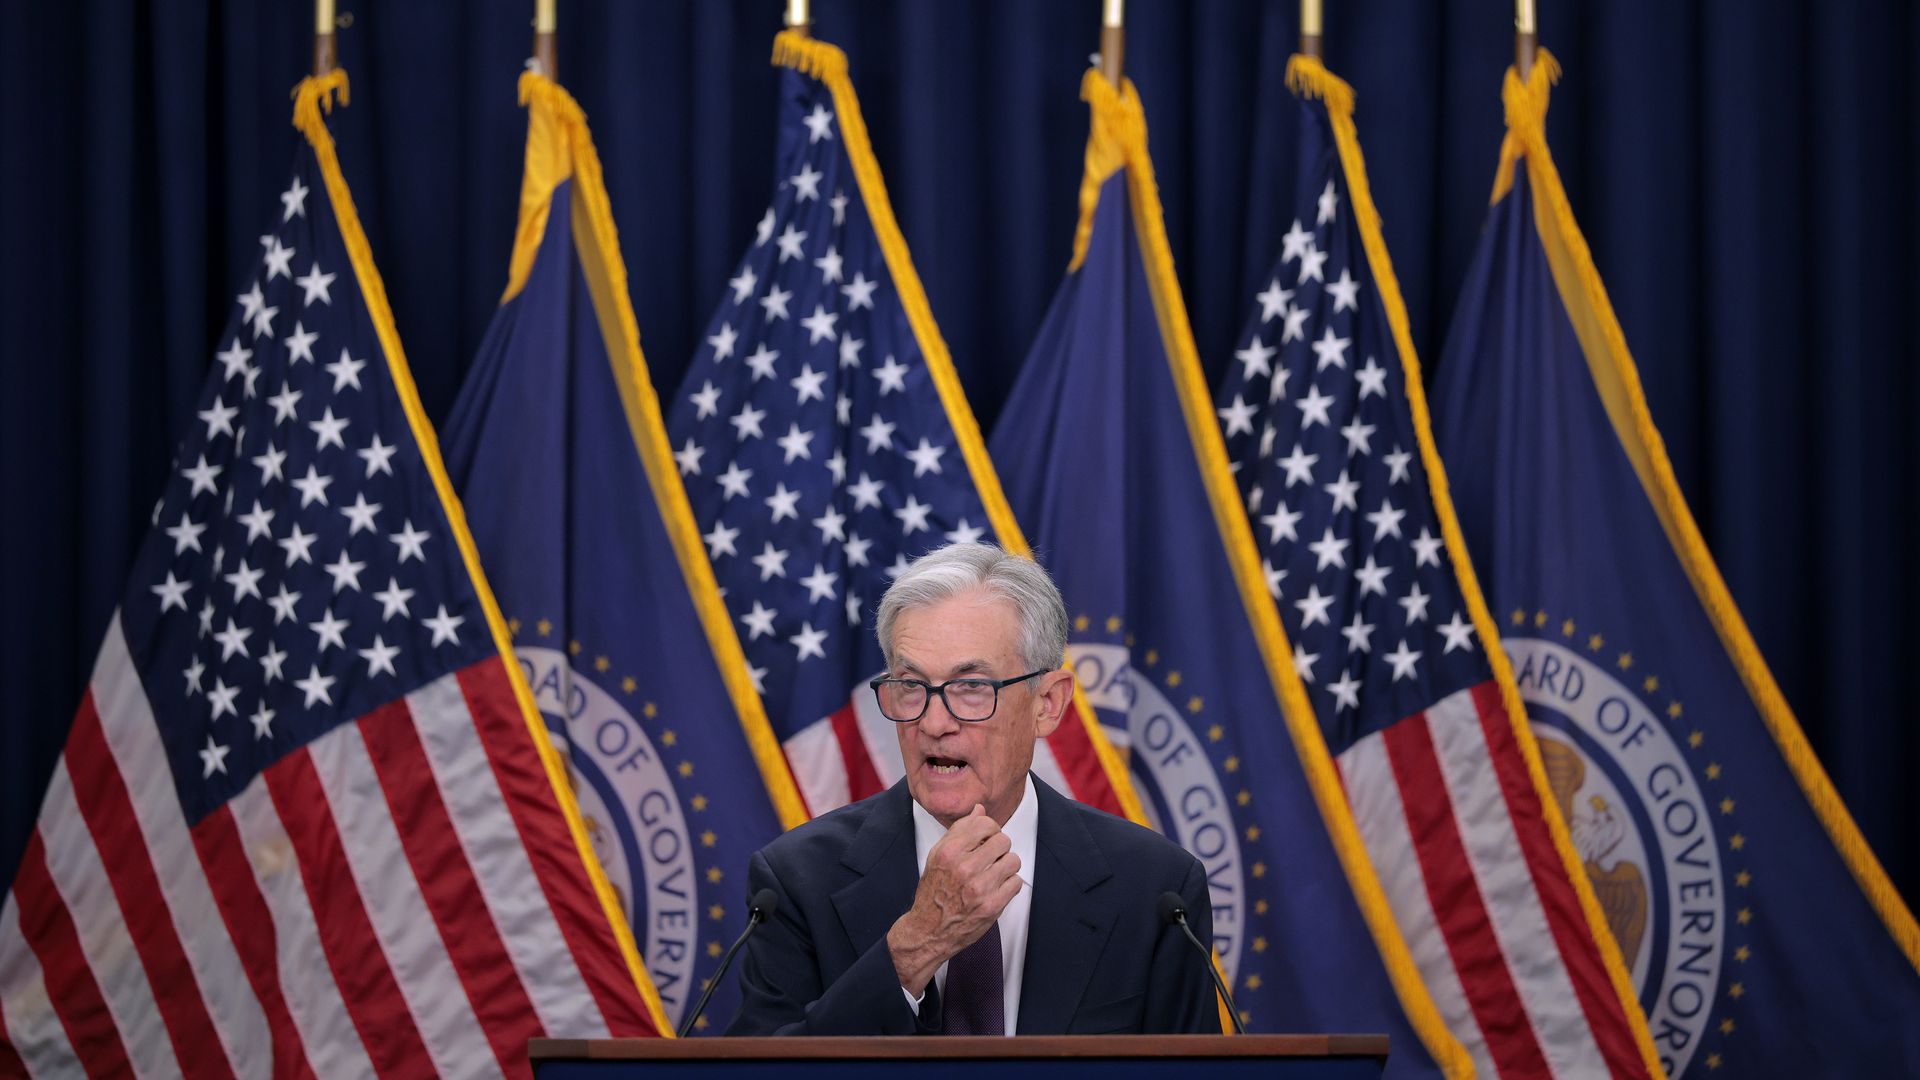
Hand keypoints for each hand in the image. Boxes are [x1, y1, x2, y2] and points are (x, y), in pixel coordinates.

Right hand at [887, 804, 1021, 996]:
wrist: (928, 930)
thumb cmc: (933, 892)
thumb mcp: (938, 856)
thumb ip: (959, 831)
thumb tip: (979, 810)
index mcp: (949, 852)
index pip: (985, 823)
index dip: (991, 829)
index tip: (988, 838)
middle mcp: (964, 868)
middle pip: (1003, 840)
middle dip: (999, 848)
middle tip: (991, 858)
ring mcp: (979, 888)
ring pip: (1013, 860)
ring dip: (1006, 867)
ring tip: (994, 874)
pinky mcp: (991, 906)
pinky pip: (1016, 883)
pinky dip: (1009, 885)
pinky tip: (996, 889)